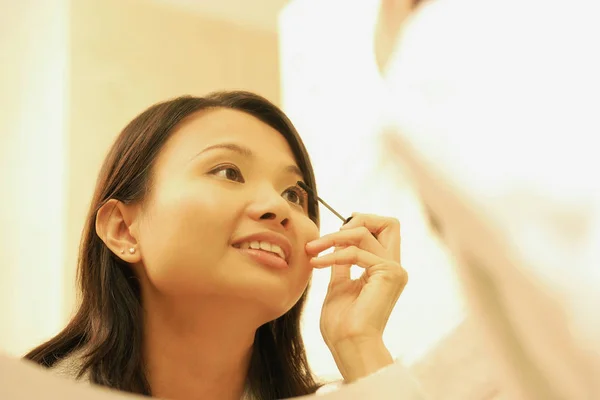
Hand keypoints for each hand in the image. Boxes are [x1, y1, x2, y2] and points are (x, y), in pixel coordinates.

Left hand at [305, 213, 407, 378]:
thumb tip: (336, 243)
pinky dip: (332, 254)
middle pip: (388, 223)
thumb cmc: (342, 324)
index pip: (383, 231)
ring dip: (333, 238)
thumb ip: (342, 263)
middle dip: (358, 219)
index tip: (333, 236)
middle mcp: (394, 268)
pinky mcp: (388, 273)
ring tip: (313, 250)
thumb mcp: (339, 284)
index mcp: (385, 270)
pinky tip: (316, 263)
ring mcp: (394, 270)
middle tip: (331, 236)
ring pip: (365, 232)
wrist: (348, 345)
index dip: (360, 224)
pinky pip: (356, 252)